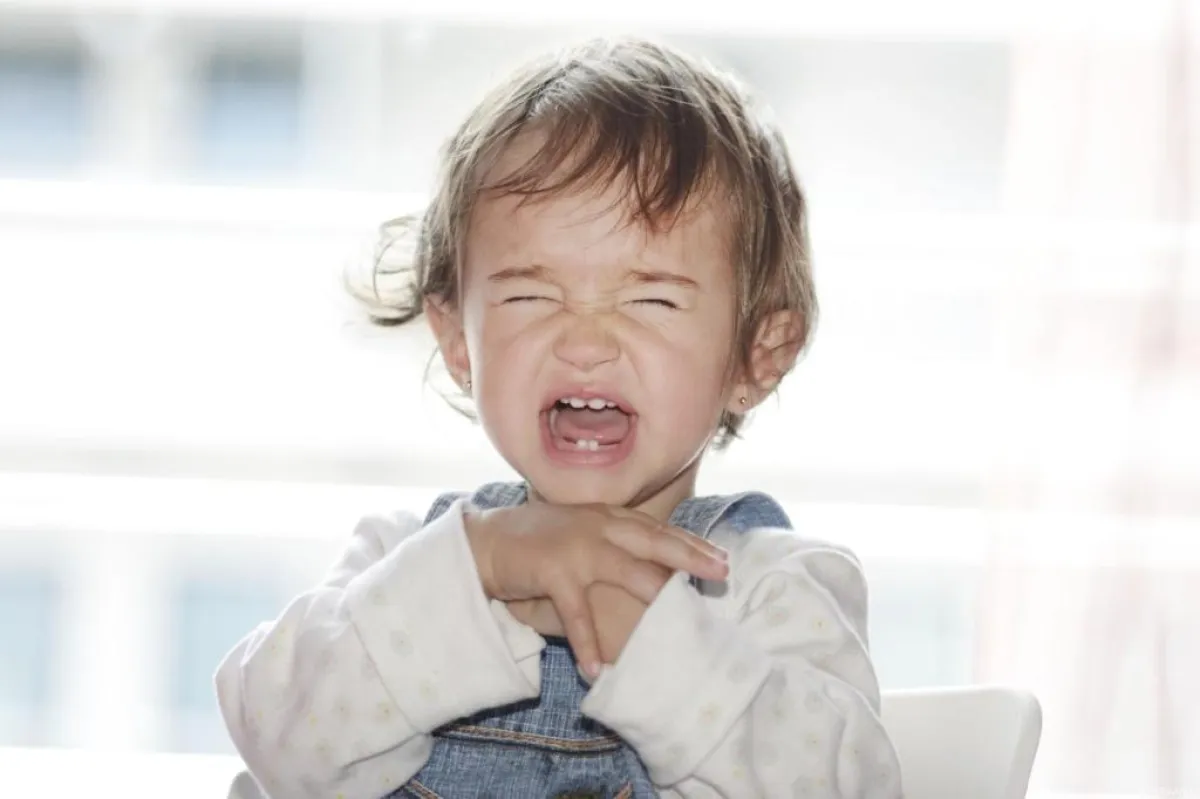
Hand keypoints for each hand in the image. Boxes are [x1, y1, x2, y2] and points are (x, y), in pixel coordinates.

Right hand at [465, 503, 726, 675]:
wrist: (484, 543)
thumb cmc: (536, 543)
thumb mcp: (581, 533)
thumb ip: (613, 543)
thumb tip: (653, 570)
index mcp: (606, 517)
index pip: (657, 530)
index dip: (690, 543)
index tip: (719, 555)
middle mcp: (597, 527)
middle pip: (654, 541)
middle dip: (691, 556)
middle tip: (722, 571)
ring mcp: (576, 547)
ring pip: (626, 570)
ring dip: (655, 595)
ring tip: (679, 616)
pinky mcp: (552, 570)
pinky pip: (577, 613)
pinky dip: (587, 644)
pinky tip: (598, 670)